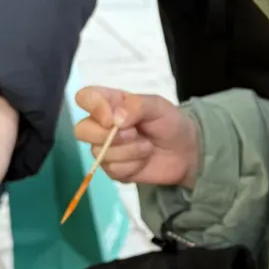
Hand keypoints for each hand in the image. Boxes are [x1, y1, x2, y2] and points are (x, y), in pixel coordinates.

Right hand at [74, 86, 198, 188]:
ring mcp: (105, 148)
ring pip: (99, 153)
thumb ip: (136, 105)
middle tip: (134, 134)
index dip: (93, 108)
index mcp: (110, 102)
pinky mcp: (113, 169)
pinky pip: (112, 170)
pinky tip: (143, 160)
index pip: (85, 98)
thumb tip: (114, 119)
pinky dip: (132, 165)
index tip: (112, 119)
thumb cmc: (170, 123)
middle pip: (82, 130)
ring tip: (147, 146)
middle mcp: (102, 125)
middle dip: (109, 136)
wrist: (186, 152)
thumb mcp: (158, 106)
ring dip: (129, 151)